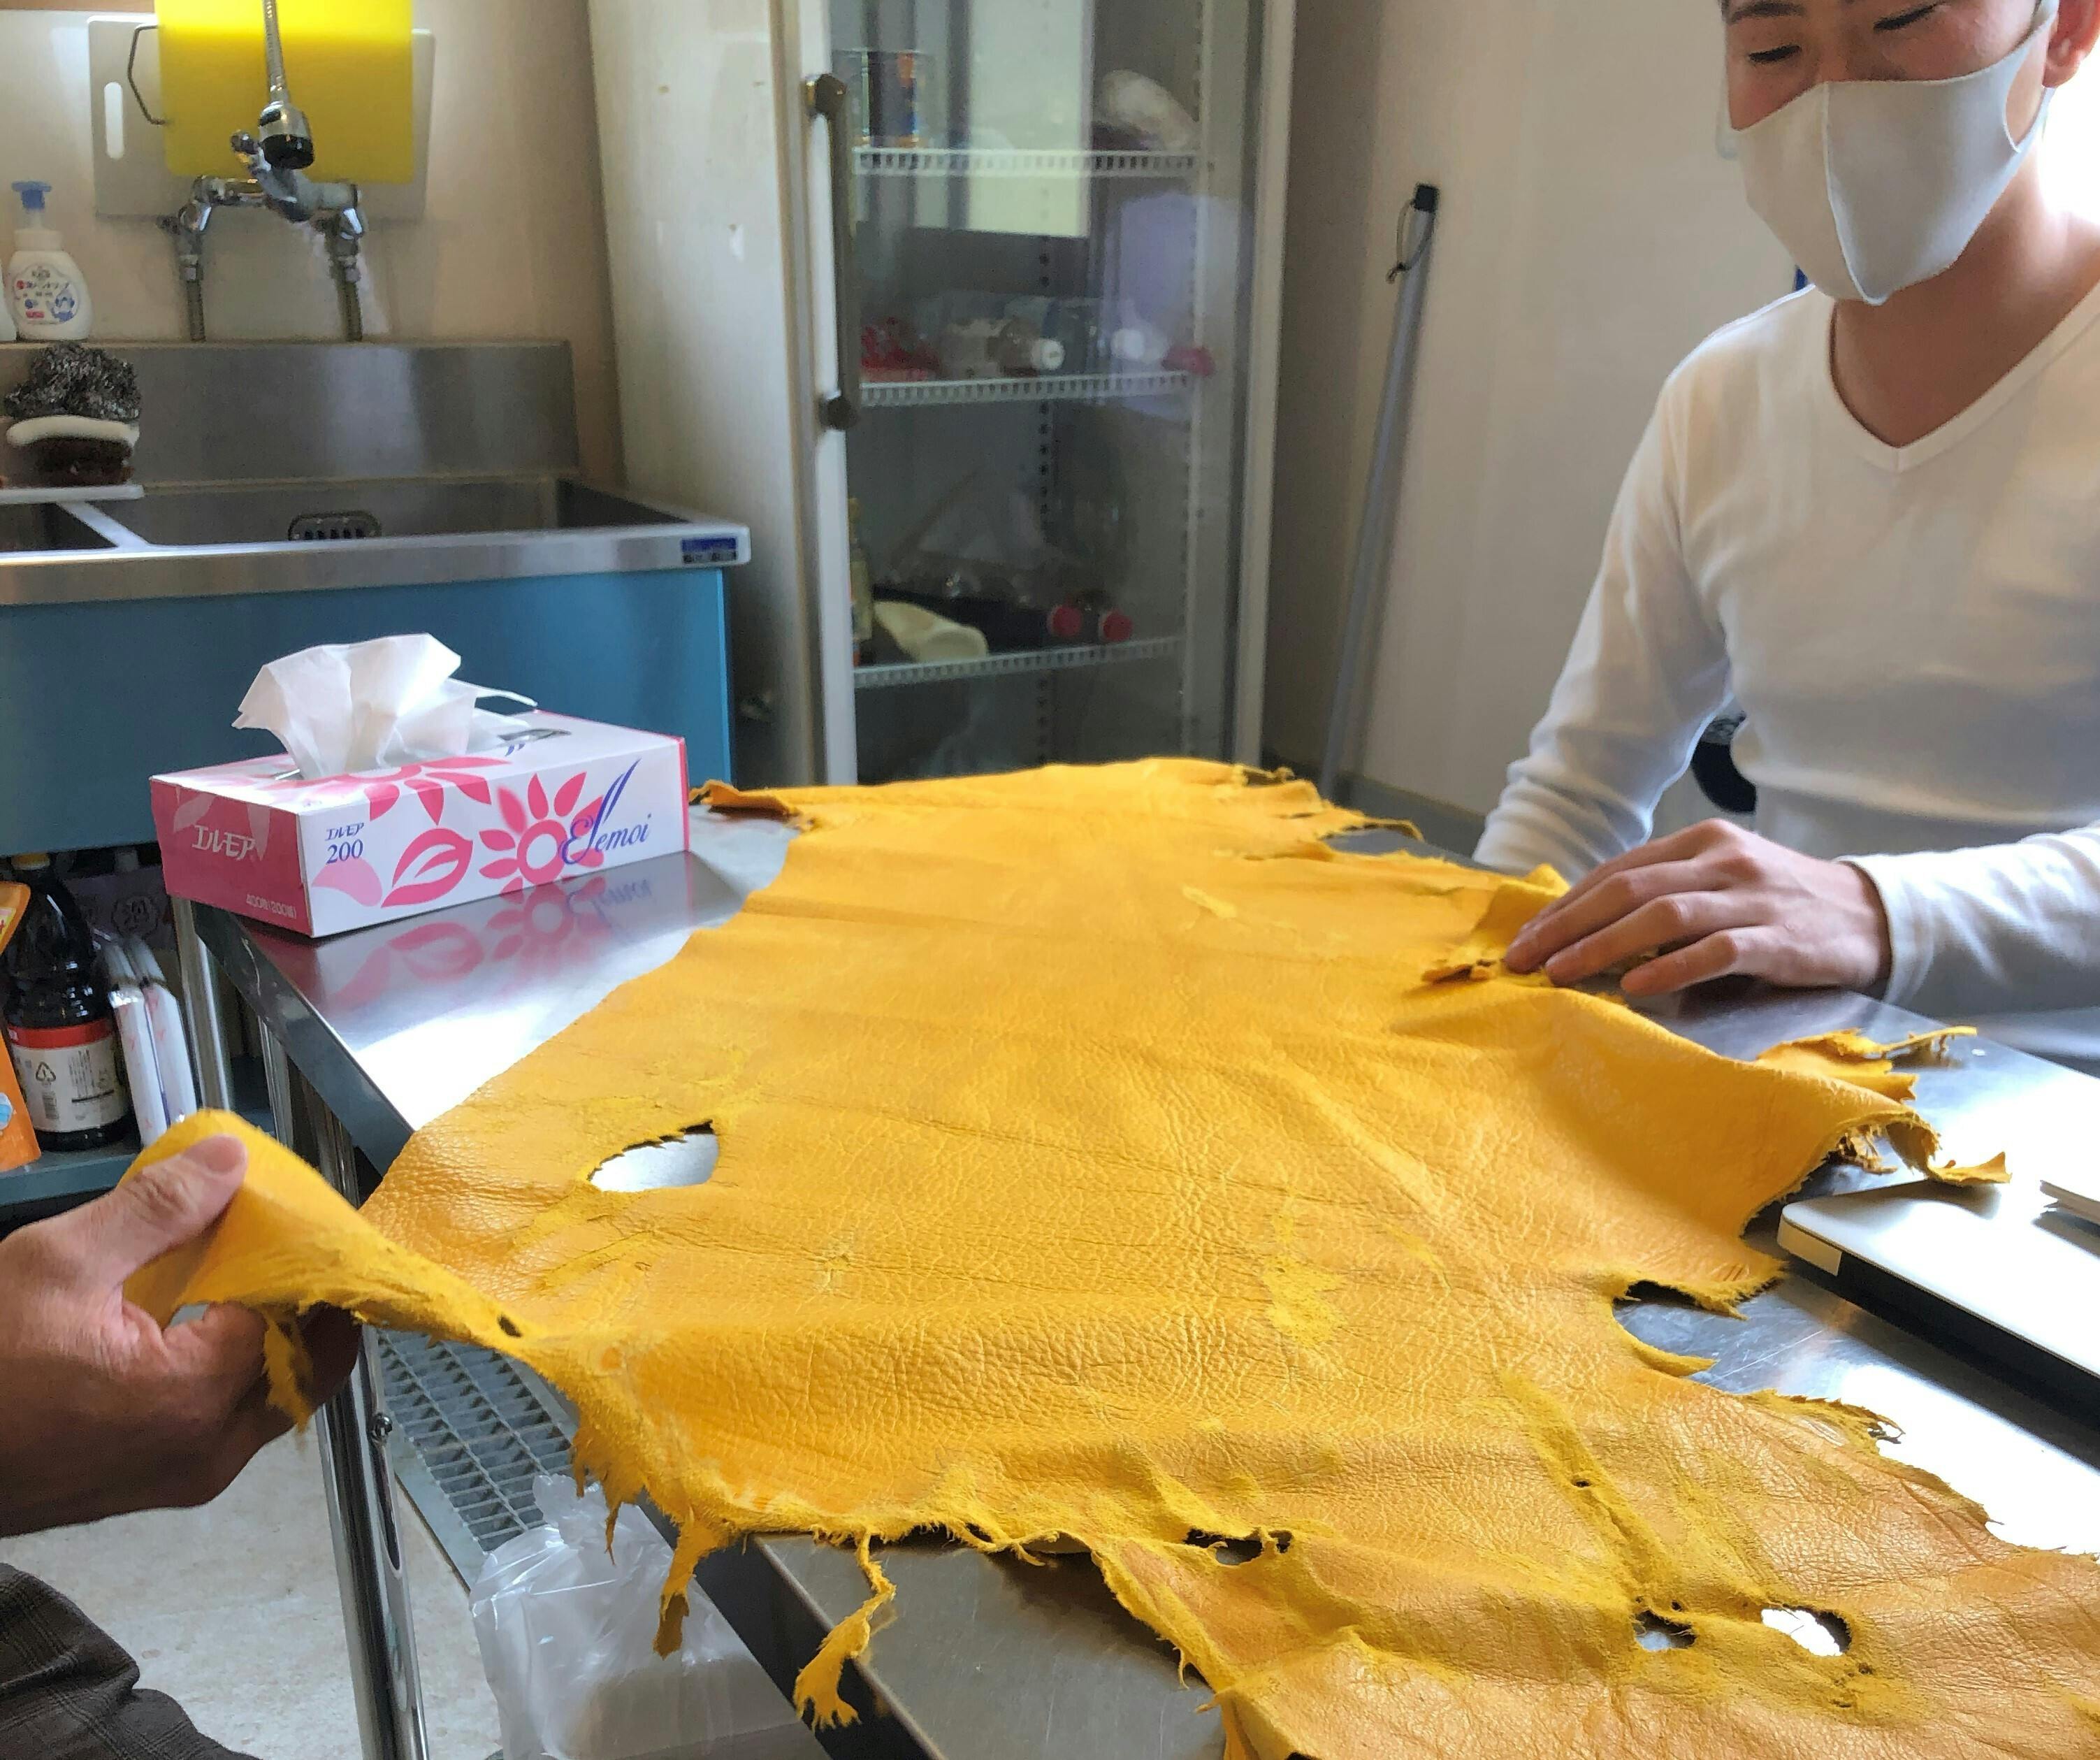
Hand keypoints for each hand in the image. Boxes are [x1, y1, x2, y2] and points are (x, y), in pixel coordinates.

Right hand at [0, 1135, 357, 1536]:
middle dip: (312, 1303)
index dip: (303, 1257)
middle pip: (309, 1366)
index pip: (297, 1313)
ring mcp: (186, 1478)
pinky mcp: (158, 1487)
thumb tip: (234, 1160)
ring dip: (280, 1338)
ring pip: (275, 1399)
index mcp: (196, 1395)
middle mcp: (209, 1451)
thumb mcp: (58, 1263)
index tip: (298, 1214)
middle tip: (292, 1244)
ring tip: (256, 1273)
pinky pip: (231, 1423)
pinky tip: (213, 1322)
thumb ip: (158, 1210)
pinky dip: (240, 1371)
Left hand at [1503, 820, 1893, 999]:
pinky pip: (1716, 950)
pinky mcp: (1779, 938)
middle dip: (1568, 925)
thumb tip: (1586, 923)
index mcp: (1701, 842)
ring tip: (1561, 973)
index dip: (1566, 904)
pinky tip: (1635, 988)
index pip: (1617, 870)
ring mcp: (1751, 898)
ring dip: (1603, 946)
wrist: (1871, 916)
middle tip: (1525, 959)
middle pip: (1629, 889)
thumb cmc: (1780, 902)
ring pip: (1663, 915)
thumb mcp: (1721, 879)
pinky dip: (1671, 968)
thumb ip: (1665, 891)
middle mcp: (1722, 861)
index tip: (1526, 938)